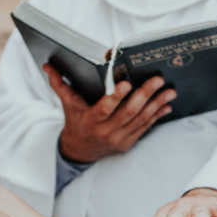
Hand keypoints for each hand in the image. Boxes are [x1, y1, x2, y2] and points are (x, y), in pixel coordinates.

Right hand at [44, 65, 174, 162]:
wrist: (80, 150)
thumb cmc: (76, 122)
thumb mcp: (67, 104)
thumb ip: (59, 84)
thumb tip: (47, 66)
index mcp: (91, 120)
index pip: (105, 108)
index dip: (117, 96)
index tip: (127, 83)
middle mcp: (106, 131)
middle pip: (129, 112)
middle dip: (145, 95)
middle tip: (157, 80)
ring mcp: (119, 139)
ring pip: (141, 120)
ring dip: (157, 104)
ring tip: (169, 91)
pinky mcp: (128, 143)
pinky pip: (146, 128)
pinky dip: (157, 115)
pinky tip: (166, 105)